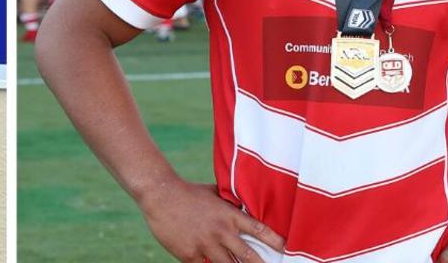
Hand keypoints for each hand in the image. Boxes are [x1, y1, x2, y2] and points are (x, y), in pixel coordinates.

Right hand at [138, 178, 284, 262]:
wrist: (160, 194)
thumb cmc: (188, 192)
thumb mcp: (213, 193)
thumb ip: (229, 202)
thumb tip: (244, 204)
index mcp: (228, 215)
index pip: (258, 229)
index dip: (274, 240)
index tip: (287, 249)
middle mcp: (220, 231)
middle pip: (248, 256)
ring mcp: (205, 244)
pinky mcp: (190, 254)